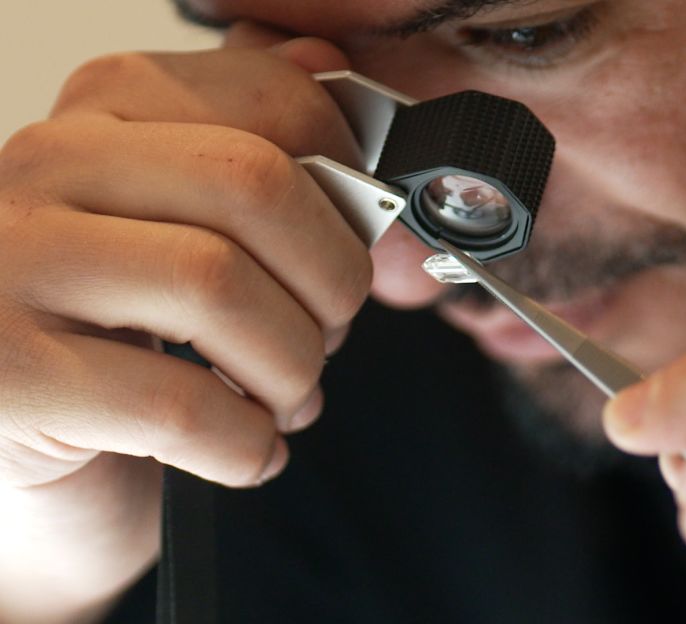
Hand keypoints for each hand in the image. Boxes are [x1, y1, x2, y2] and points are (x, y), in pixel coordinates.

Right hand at [0, 24, 371, 621]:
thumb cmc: (115, 344)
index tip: (357, 233)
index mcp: (100, 118)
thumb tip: (323, 63)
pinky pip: (181, 406)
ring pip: (219, 287)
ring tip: (287, 395)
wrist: (24, 465)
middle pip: (253, 184)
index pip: (268, 98)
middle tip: (332, 329)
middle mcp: (40, 172)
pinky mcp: (8, 379)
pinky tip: (247, 448)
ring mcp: (8, 270)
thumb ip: (249, 144)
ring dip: (292, 366)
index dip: (348, 175)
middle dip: (332, 276)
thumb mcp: (187, 232)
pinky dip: (247, 444)